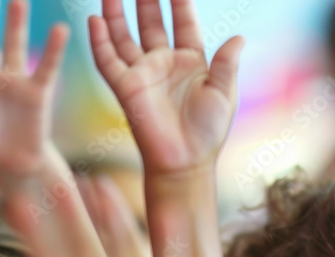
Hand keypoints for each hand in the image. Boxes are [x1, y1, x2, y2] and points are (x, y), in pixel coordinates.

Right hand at [88, 0, 243, 175]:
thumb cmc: (208, 132)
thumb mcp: (224, 94)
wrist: (186, 162)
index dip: (180, 1)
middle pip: (151, 22)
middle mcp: (164, 63)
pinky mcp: (125, 87)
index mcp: (192, 62)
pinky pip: (108, 60)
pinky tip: (95, 19)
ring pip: (124, 36)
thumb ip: (227, 64)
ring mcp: (143, 73)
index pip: (184, 22)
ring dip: (116, 13)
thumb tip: (240, 36)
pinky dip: (100, 40)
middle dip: (146, 0)